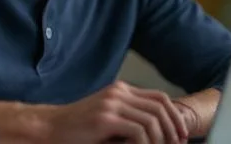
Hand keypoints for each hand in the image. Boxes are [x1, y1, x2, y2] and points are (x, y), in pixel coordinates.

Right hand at [43, 81, 188, 143]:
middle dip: (173, 129)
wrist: (49, 128)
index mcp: (121, 90)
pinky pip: (139, 131)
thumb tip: (160, 134)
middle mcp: (119, 92)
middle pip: (161, 106)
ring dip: (160, 140)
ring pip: (152, 120)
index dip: (174, 117)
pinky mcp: (106, 118)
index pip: (159, 98)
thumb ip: (130, 119)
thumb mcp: (108, 119)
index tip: (181, 135)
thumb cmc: (77, 129)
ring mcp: (112, 104)